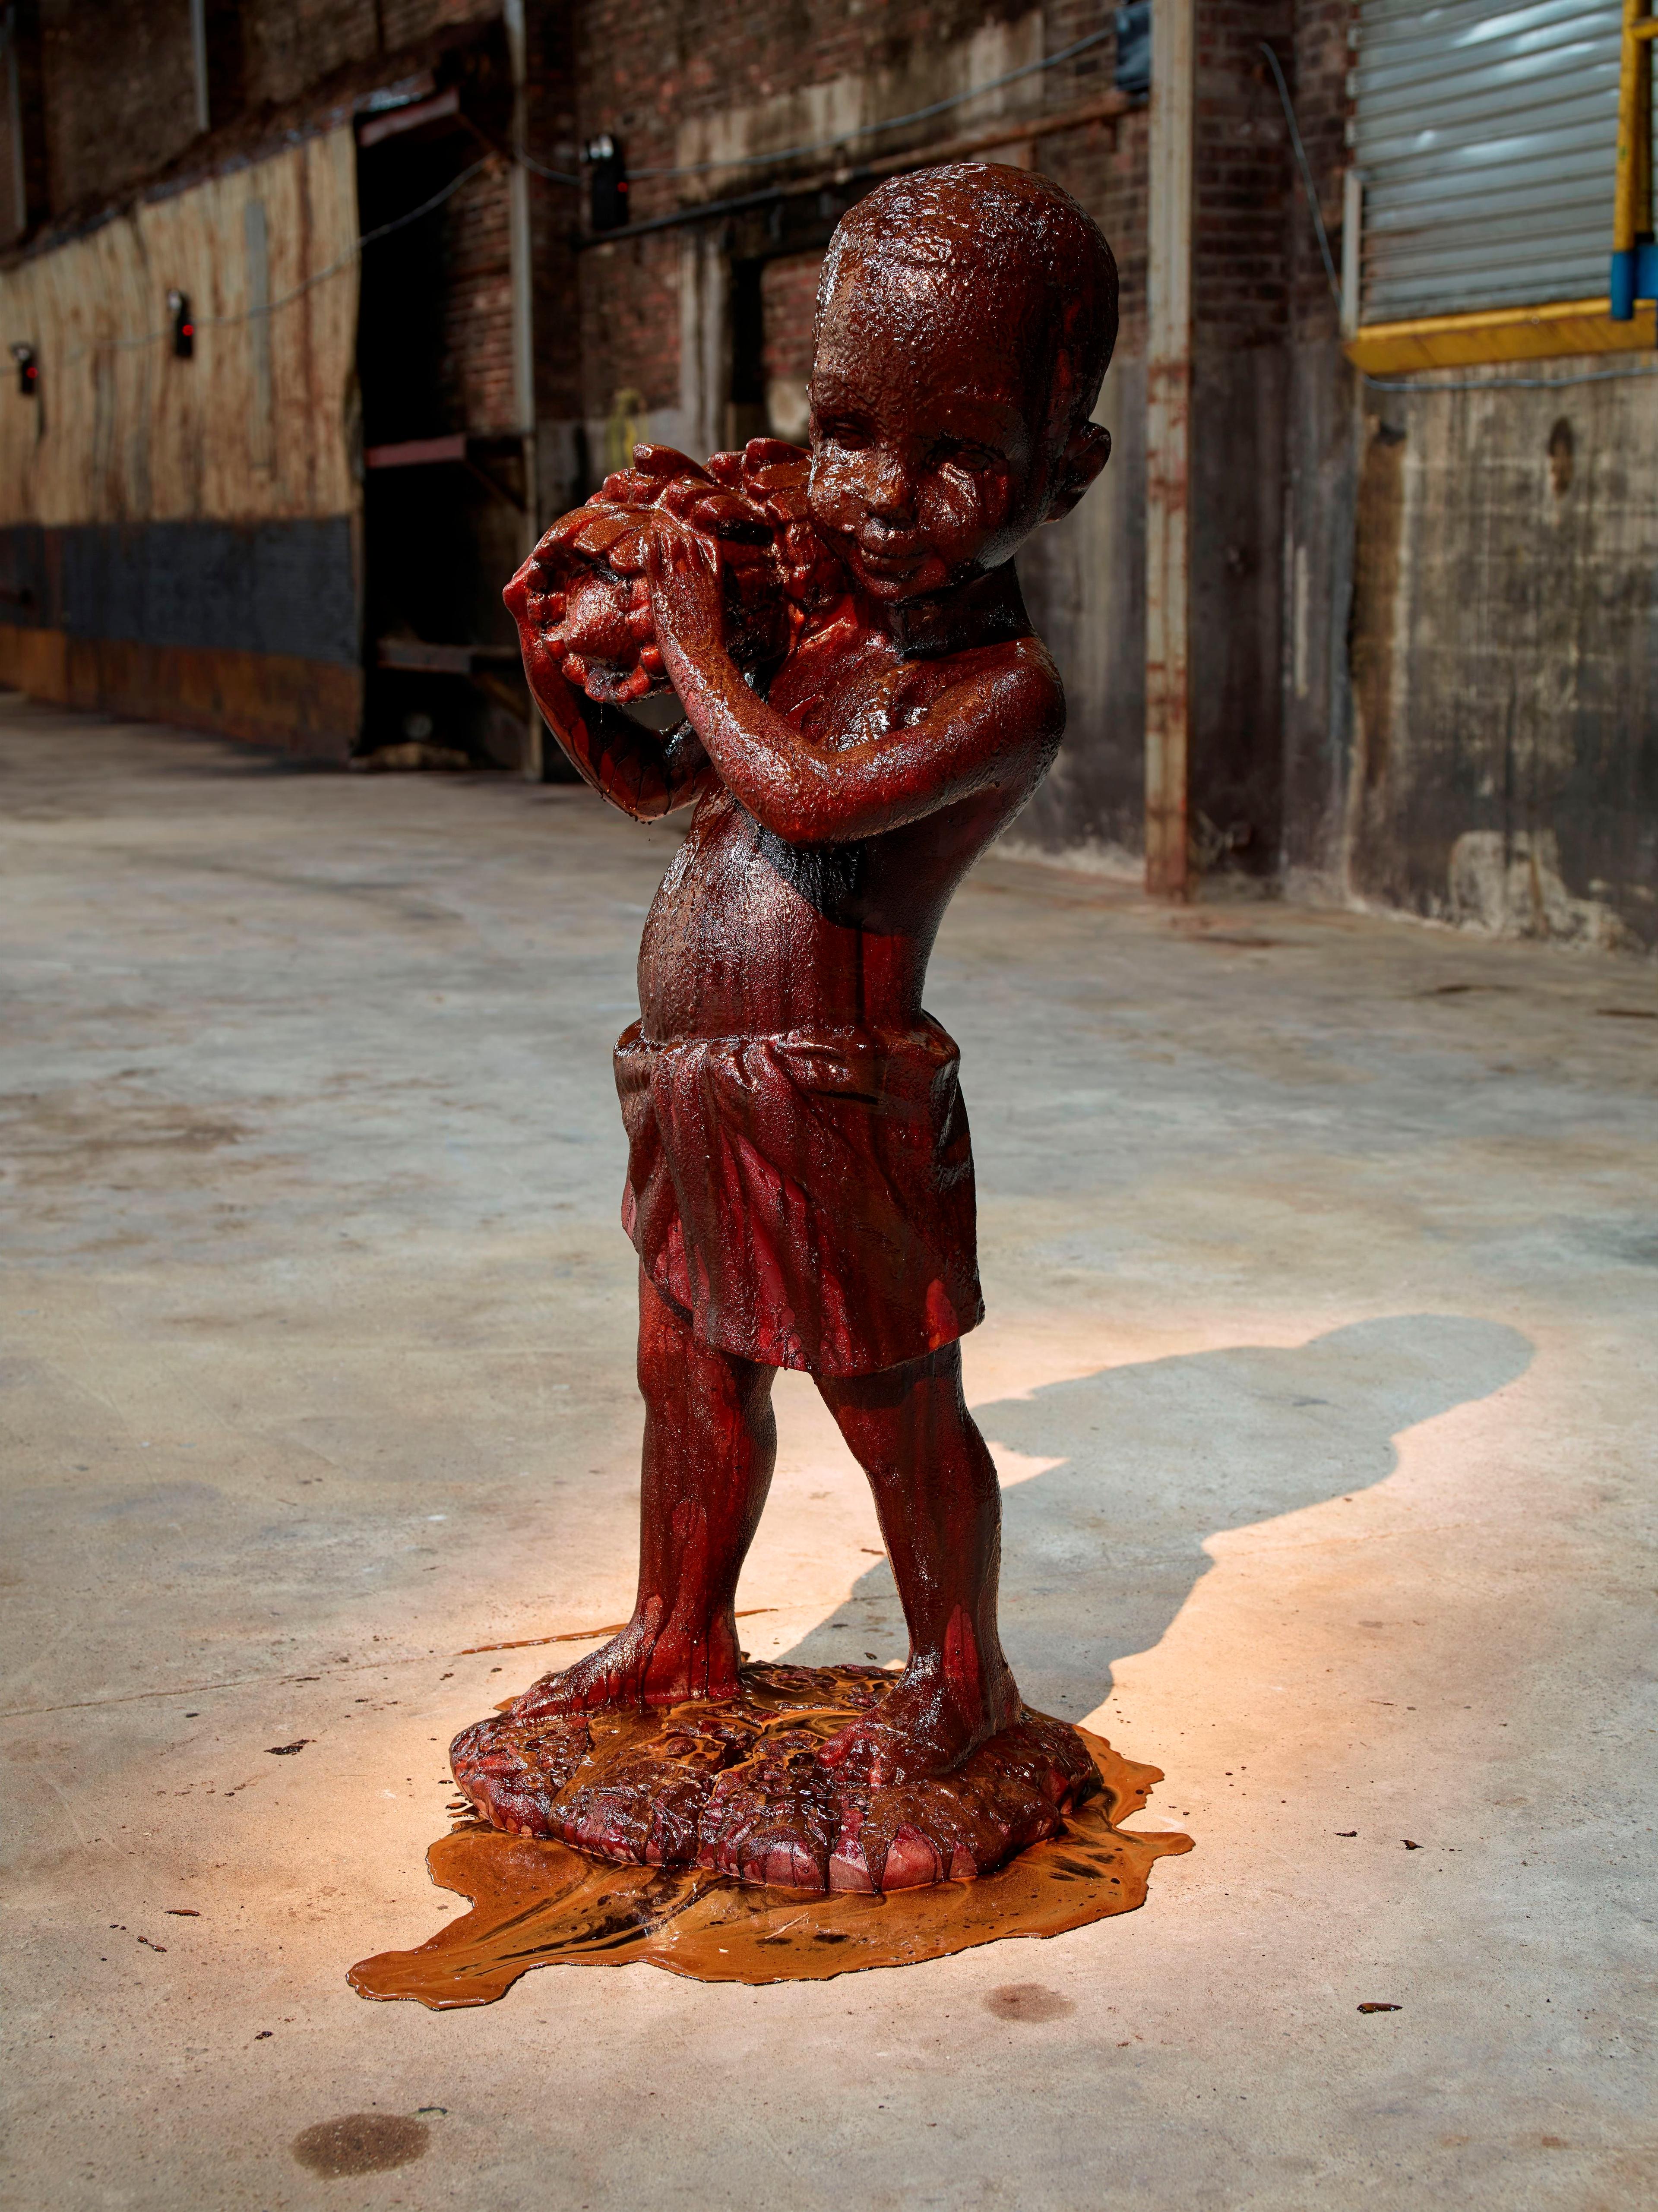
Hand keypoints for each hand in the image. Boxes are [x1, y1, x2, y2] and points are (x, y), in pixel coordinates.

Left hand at [645, 521, 727, 680]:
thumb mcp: (719, 621)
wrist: (701, 657)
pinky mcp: (662, 589)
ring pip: (671, 544)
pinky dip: (649, 545)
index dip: (698, 535)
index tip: (690, 529)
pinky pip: (653, 559)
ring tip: (654, 523)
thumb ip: (713, 605)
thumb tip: (710, 607)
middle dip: (676, 529)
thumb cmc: (709, 648)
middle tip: (665, 520)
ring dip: (662, 532)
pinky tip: (645, 538)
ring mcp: (680, 581)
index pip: (710, 548)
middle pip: (688, 541)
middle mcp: (698, 577)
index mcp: (715, 583)